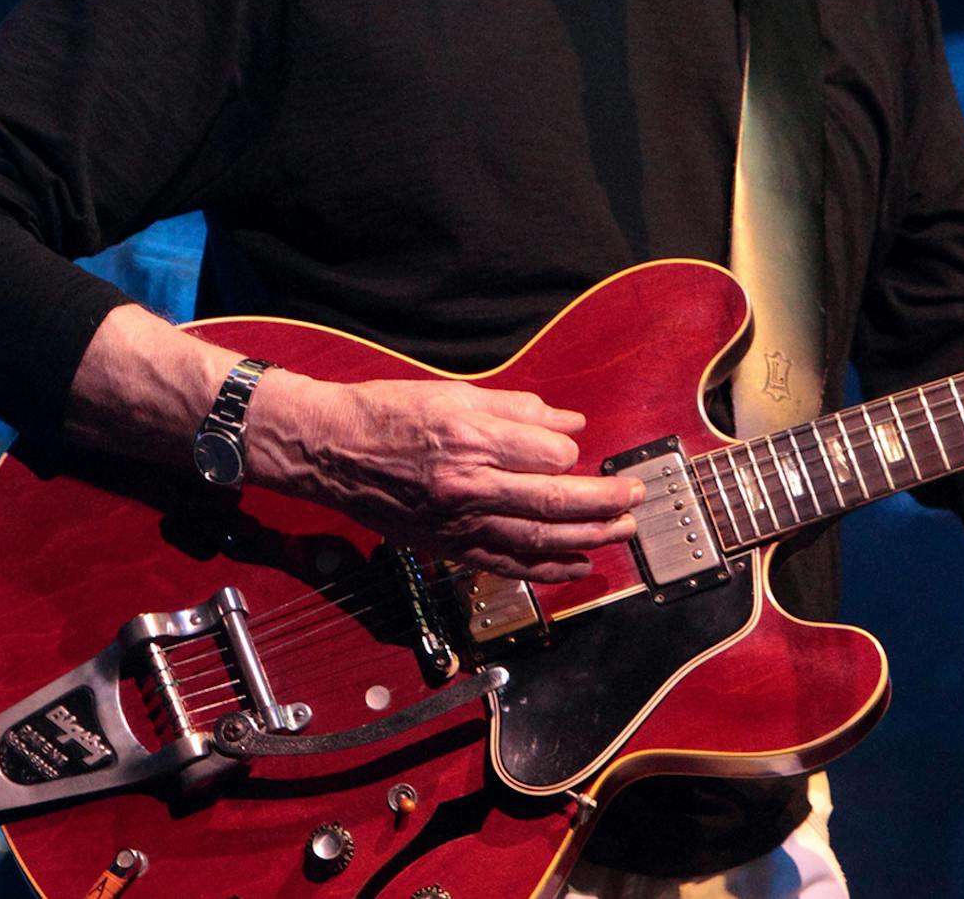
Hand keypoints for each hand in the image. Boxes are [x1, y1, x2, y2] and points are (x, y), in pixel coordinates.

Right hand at [252, 375, 642, 582]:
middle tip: (637, 495)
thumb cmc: (387, 413)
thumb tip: (570, 420)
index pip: (549, 453)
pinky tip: (579, 565)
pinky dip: (547, 570)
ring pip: (537, 540)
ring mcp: (456, 524)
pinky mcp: (446, 547)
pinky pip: (506, 566)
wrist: (327, 450)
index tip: (575, 446)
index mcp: (470, 440)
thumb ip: (518, 409)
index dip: (571, 450)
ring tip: (623, 531)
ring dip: (589, 538)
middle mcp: (467, 487)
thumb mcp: (454, 394)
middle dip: (605, 501)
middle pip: (554, 502)